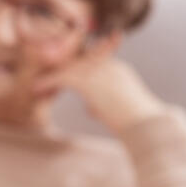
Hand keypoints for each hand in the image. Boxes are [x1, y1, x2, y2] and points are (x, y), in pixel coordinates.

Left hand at [42, 43, 163, 131]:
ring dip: (52, 76)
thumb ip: (105, 105)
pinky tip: (37, 89)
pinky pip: (62, 78)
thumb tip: (92, 109)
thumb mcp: (121, 109)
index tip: (62, 76)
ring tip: (37, 84)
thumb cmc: (140, 123)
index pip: (91, 62)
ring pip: (68, 68)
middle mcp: (109, 67)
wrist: (148, 125)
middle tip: (45, 76)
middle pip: (78, 61)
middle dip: (61, 69)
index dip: (75, 70)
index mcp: (119, 70)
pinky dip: (48, 83)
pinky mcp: (90, 83)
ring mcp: (99, 73)